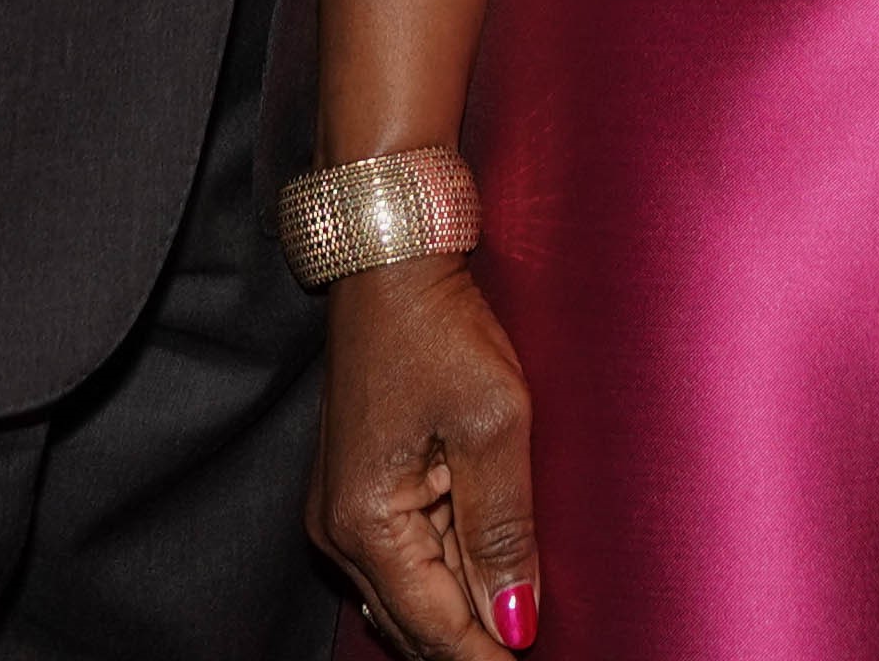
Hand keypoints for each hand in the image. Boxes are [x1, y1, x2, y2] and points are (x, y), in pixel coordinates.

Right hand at [310, 255, 542, 654]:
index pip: (436, 628)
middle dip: (477, 642)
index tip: (540, 660)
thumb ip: (504, 530)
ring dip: (463, 610)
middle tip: (537, 640)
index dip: (492, 655)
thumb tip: (516, 623)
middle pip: (415, 627)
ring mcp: (341, 512)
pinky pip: (402, 559)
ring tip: (524, 612)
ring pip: (408, 598)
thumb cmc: (438, 326)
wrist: (391, 258)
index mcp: (365, 523)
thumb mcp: (494, 424)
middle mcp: (338, 531)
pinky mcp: (355, 489)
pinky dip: (445, 574)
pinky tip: (488, 571)